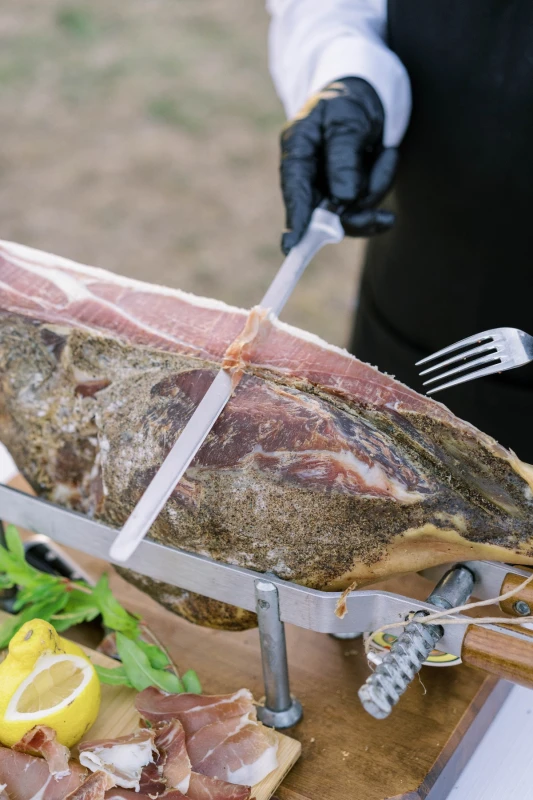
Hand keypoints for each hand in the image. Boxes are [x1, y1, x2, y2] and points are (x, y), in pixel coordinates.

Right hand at [280, 77, 397, 253]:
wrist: (367, 93)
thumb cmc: (351, 100)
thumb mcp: (348, 118)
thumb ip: (343, 157)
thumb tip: (342, 199)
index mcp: (298, 148)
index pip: (294, 189)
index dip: (295, 219)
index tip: (292, 246)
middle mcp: (308, 173)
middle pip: (322, 213)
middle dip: (356, 214)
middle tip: (385, 220)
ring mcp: (325, 187)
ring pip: (350, 211)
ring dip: (376, 187)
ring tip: (387, 151)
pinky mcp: (345, 194)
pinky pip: (365, 206)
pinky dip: (381, 184)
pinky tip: (387, 155)